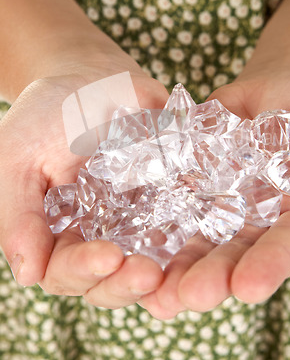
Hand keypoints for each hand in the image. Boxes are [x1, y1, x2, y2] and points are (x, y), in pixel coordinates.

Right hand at [0, 59, 169, 308]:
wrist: (92, 77)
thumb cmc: (48, 114)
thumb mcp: (18, 156)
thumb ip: (18, 213)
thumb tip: (28, 274)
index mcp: (57, 233)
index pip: (64, 271)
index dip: (82, 271)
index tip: (106, 257)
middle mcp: (98, 235)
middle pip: (110, 280)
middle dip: (126, 283)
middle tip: (146, 273)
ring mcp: (137, 220)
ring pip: (148, 263)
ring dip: (161, 271)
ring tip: (171, 265)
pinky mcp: (169, 199)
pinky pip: (183, 224)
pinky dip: (192, 234)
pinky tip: (202, 232)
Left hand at [138, 66, 289, 318]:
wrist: (275, 86)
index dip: (271, 265)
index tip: (248, 286)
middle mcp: (261, 226)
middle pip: (238, 256)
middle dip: (215, 276)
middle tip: (190, 295)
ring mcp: (222, 211)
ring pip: (198, 245)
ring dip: (176, 268)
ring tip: (153, 291)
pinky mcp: (189, 193)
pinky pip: (168, 212)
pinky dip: (150, 231)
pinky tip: (128, 251)